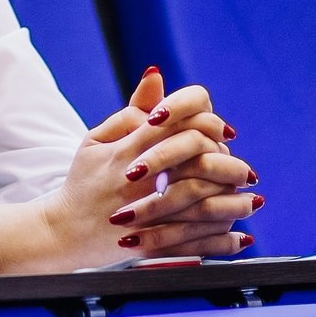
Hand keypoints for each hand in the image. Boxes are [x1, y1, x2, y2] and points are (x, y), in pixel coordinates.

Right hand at [0, 69, 261, 273]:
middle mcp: (135, 178)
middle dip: (226, 161)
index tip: (222, 133)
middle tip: (246, 169)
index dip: (203, 122)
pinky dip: (220, 240)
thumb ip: (131, 110)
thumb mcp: (96, 140)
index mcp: (124, 150)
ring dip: (232, 200)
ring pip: (198, 200)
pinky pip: (192, 241)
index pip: (173, 122)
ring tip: (253, 200)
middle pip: (192, 158)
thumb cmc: (82, 182)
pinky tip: (240, 237)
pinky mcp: (145, 242)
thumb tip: (158, 74)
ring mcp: (140, 211)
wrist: (62, 232)